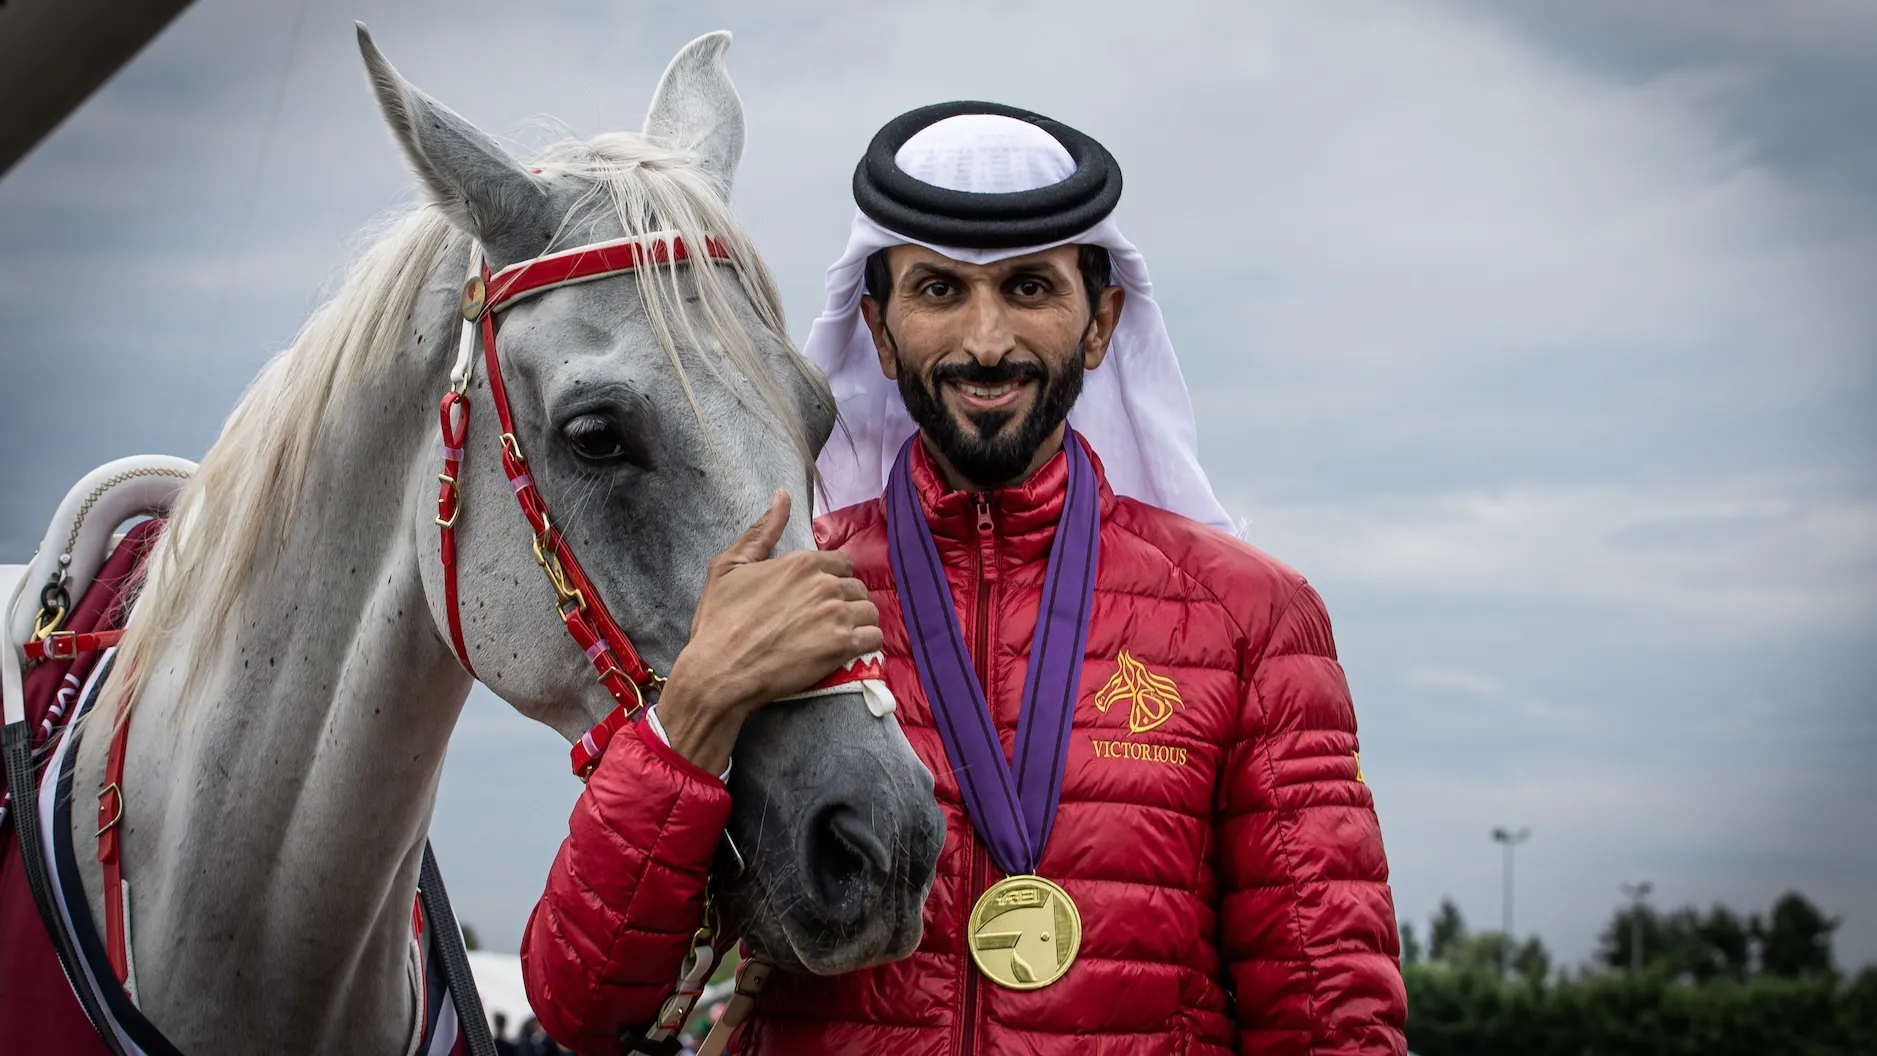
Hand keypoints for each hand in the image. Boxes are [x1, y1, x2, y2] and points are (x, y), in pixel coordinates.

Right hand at [656, 490, 881, 773]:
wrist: (719, 671)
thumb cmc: (719, 620)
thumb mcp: (729, 567)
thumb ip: (762, 531)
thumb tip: (782, 495)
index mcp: (801, 562)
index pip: (841, 563)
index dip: (832, 580)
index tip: (819, 599)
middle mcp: (824, 584)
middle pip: (857, 587)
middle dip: (846, 602)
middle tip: (825, 622)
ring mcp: (836, 615)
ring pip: (870, 612)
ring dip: (858, 623)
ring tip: (838, 637)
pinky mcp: (842, 646)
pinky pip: (874, 638)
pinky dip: (866, 645)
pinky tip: (849, 651)